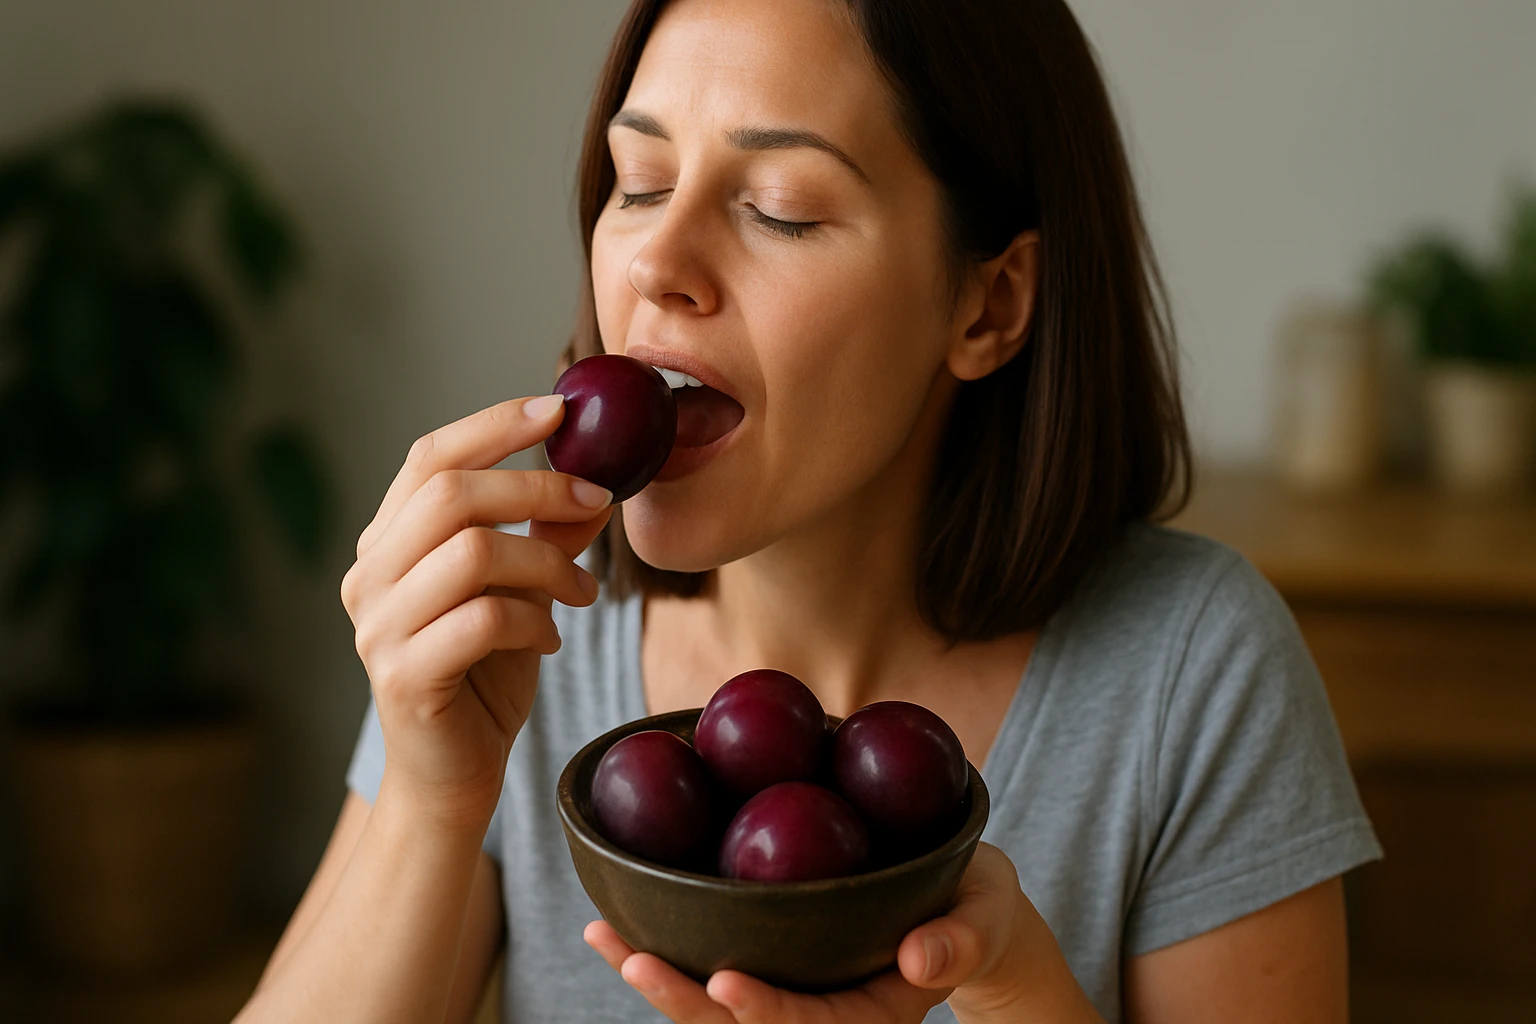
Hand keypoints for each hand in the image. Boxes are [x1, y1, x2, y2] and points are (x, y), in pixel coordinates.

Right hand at [340, 395, 614, 831]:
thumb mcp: (521, 593)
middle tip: (598, 502)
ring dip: (546, 562)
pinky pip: (482, 620)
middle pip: (449, 495)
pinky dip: (534, 621)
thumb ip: (545, 537)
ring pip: (470, 553)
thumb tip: (595, 482)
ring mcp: (380, 629)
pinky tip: (551, 637)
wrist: (452, 779)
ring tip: (581, 591)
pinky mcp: (405, 677)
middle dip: (536, 487)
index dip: (494, 425)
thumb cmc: (483, 678)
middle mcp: (370, 578)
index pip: (428, 457)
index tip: (560, 408)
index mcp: (388, 544)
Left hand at [585, 843, 1098, 1022]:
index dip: (764, 1013)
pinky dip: (662, 947)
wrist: (963, 906)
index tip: (724, 983)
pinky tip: (616, 922)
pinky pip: (709, 965)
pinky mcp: (770, 963)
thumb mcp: (986, 913)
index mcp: (871, 1015)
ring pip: (711, 1004)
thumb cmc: (977, 905)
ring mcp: (791, 989)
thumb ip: (963, 937)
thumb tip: (922, 959)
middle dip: (683, 1001)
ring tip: (603, 936)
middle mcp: (821, 1011)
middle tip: (632, 962)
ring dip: (656, 976)